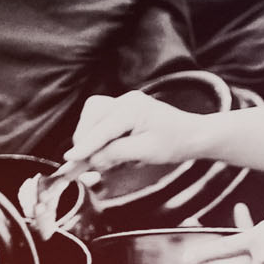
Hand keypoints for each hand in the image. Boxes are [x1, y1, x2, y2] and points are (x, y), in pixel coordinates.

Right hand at [65, 91, 202, 173]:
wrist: (193, 135)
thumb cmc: (174, 143)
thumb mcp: (146, 152)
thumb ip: (117, 153)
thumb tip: (93, 159)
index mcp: (133, 109)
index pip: (103, 129)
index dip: (85, 146)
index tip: (70, 159)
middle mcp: (126, 101)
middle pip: (92, 115)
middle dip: (85, 139)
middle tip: (84, 163)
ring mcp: (124, 103)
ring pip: (94, 115)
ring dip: (90, 136)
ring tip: (96, 157)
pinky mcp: (124, 110)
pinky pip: (102, 119)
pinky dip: (98, 135)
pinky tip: (105, 150)